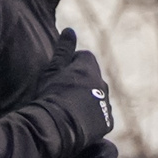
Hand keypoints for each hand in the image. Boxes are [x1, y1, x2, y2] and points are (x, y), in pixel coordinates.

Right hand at [33, 30, 111, 157]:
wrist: (56, 127)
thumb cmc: (50, 95)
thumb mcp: (52, 70)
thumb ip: (63, 49)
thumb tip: (70, 30)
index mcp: (89, 67)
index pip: (84, 57)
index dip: (71, 65)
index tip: (60, 76)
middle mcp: (102, 83)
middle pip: (92, 78)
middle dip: (81, 83)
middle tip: (62, 94)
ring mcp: (106, 103)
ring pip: (98, 97)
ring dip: (87, 100)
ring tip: (69, 111)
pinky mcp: (107, 122)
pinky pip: (101, 116)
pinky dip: (92, 118)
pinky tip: (77, 123)